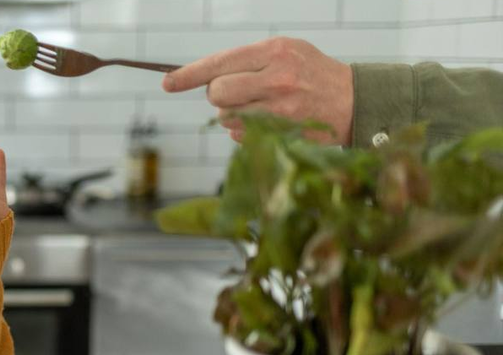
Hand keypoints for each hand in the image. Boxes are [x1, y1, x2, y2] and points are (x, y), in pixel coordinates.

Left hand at [163, 37, 353, 145]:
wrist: (354, 101)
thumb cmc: (311, 73)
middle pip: (217, 93)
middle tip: (235, 92)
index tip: (167, 82)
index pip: (220, 62)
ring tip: (257, 105)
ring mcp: (280, 110)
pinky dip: (243, 130)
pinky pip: (240, 135)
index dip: (189, 74)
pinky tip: (265, 120)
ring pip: (226, 116)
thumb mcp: (286, 52)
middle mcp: (277, 79)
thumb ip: (248, 61)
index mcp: (275, 52)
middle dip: (217, 94)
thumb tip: (204, 76)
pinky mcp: (282, 134)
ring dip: (232, 113)